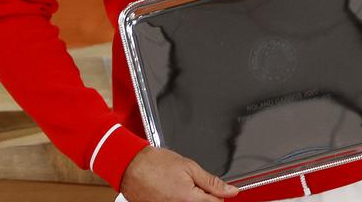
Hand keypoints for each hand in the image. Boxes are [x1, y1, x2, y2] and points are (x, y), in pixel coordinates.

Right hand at [119, 146, 238, 201]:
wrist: (130, 166)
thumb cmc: (155, 164)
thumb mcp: (189, 167)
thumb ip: (212, 182)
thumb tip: (231, 191)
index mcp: (190, 199)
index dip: (217, 193)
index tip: (214, 187)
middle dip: (203, 196)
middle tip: (192, 183)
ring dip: (190, 198)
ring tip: (178, 185)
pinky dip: (177, 199)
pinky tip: (171, 190)